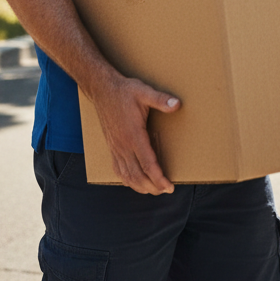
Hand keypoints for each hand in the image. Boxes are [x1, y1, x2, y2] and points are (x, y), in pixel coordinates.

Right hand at [92, 75, 180, 194]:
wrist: (102, 90)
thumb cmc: (125, 91)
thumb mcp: (144, 92)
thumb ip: (160, 99)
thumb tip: (177, 104)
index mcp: (133, 135)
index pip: (147, 164)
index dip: (159, 179)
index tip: (169, 187)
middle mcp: (123, 145)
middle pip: (138, 175)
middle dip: (152, 187)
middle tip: (166, 191)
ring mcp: (116, 148)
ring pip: (127, 176)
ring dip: (140, 186)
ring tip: (154, 190)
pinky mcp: (112, 147)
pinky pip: (118, 170)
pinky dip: (127, 180)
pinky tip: (134, 182)